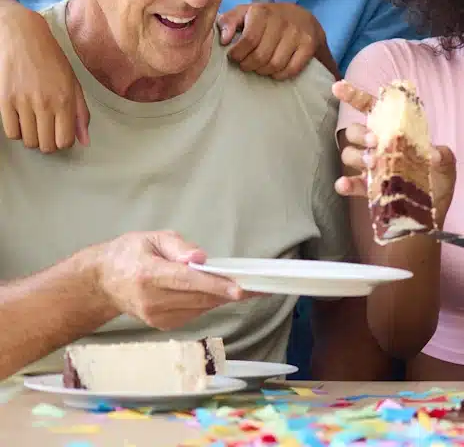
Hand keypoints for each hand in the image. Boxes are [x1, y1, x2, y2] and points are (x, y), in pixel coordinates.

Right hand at [0, 0, 88, 152]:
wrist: (22, 37)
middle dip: (49, 142)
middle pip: (46, 145)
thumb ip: (80, 112)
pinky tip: (22, 119)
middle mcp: (45, 103)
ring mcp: (23, 103)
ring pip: (28, 141)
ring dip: (33, 137)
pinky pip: (11, 133)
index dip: (64, 141)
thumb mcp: (73, 82)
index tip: (61, 133)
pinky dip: (17, 131)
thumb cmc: (51, 58)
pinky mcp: (4, 102)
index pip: (65, 140)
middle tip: (48, 129)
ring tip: (35, 122)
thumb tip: (84, 141)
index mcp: (66, 99)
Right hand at [94, 231, 243, 329]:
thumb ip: (178, 247)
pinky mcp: (162, 325)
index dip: (216, 286)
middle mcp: (152, 301)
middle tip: (260, 285)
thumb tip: (200, 258)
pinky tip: (218, 292)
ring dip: (223, 297)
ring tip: (246, 285)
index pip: (188, 282)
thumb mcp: (152, 238)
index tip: (239, 288)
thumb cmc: (130, 254)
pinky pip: (194, 313)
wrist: (102, 282)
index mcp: (148, 275)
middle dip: (231, 292)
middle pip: (199, 298)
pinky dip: (209, 303)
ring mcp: (156, 317)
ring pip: (200, 308)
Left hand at [218, 3, 327, 79]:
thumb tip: (224, 40)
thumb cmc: (266, 19)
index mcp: (262, 11)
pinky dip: (280, 74)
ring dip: (263, 71)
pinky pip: (292, 69)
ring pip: (275, 64)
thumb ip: (228, 21)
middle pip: (260, 56)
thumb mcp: (244, 13)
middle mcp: (282, 20)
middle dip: (249, 65)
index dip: (238, 54)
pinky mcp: (309, 45)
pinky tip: (274, 70)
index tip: (234, 57)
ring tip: (259, 67)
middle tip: (246, 64)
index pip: (248, 40)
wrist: (302, 17)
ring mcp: (298, 33)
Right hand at [331, 80, 456, 222]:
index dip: (355, 96)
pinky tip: (345, 184)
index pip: (372, 109)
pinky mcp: (369, 190)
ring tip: (373, 164)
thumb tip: (432, 154)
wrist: (433, 214)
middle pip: (356, 131)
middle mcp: (380, 146)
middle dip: (361, 133)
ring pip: (350, 153)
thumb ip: (442, 155)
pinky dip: (346, 183)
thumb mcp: (446, 165)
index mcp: (396, 132)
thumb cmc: (438, 182)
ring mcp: (372, 168)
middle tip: (375, 142)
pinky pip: (352, 183)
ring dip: (357, 155)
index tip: (338, 87)